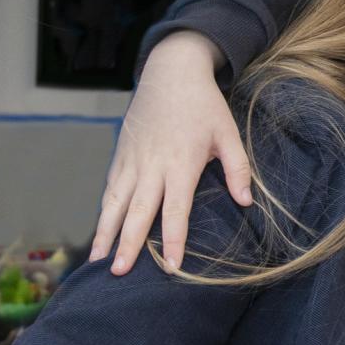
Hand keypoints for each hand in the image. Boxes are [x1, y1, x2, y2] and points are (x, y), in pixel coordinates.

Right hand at [90, 32, 247, 275]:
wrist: (170, 71)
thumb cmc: (204, 105)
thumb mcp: (228, 133)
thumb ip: (238, 168)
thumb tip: (246, 202)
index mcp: (181, 164)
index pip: (176, 210)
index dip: (174, 240)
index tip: (172, 267)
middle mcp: (152, 166)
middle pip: (139, 212)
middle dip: (129, 244)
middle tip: (119, 272)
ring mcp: (132, 161)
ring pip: (115, 203)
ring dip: (106, 232)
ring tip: (98, 261)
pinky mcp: (121, 155)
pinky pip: (110, 189)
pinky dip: (103, 211)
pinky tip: (99, 231)